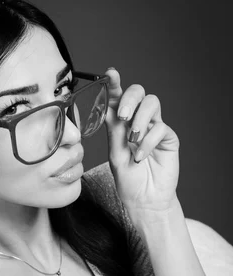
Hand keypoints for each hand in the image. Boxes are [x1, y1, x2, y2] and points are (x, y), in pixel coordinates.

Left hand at [104, 68, 179, 219]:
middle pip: (138, 92)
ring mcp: (154, 127)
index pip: (117, 98)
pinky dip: (148, 142)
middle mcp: (138, 121)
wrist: (144, 200)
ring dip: (140, 118)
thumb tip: (107, 105)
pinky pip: (160, 128)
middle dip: (130, 99)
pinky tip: (140, 157)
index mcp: (120, 123)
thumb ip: (112, 129)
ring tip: (133, 139)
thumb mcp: (114, 153)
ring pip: (152, 103)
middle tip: (124, 116)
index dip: (114, 84)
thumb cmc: (128, 180)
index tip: (110, 75)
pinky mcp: (168, 138)